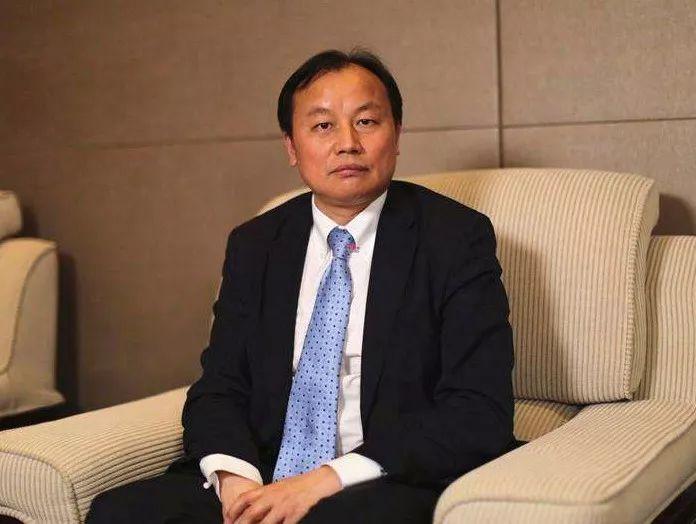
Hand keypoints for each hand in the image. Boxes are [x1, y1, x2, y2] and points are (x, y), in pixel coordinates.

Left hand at [223, 465, 341, 523]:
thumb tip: (248, 509)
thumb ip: (262, 497)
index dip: (233, 510)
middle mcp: (272, 497)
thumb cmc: (294, 486)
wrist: (314, 483)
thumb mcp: (275, 488)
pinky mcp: (294, 514)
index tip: (227, 520)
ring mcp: (283, 506)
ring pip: (265, 523)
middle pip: (251, 514)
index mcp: (266, 489)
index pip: (244, 498)